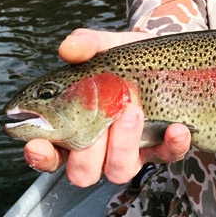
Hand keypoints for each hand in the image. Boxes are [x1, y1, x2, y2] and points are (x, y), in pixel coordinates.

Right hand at [23, 29, 191, 186]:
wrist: (168, 58)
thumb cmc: (128, 58)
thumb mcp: (108, 46)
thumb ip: (87, 44)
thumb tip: (70, 47)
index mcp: (76, 127)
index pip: (50, 154)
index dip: (41, 155)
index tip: (38, 143)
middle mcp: (101, 148)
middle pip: (83, 172)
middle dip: (89, 150)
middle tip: (107, 113)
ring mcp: (133, 151)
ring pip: (120, 170)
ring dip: (124, 146)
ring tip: (134, 111)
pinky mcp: (165, 147)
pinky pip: (169, 156)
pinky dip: (173, 145)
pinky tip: (177, 128)